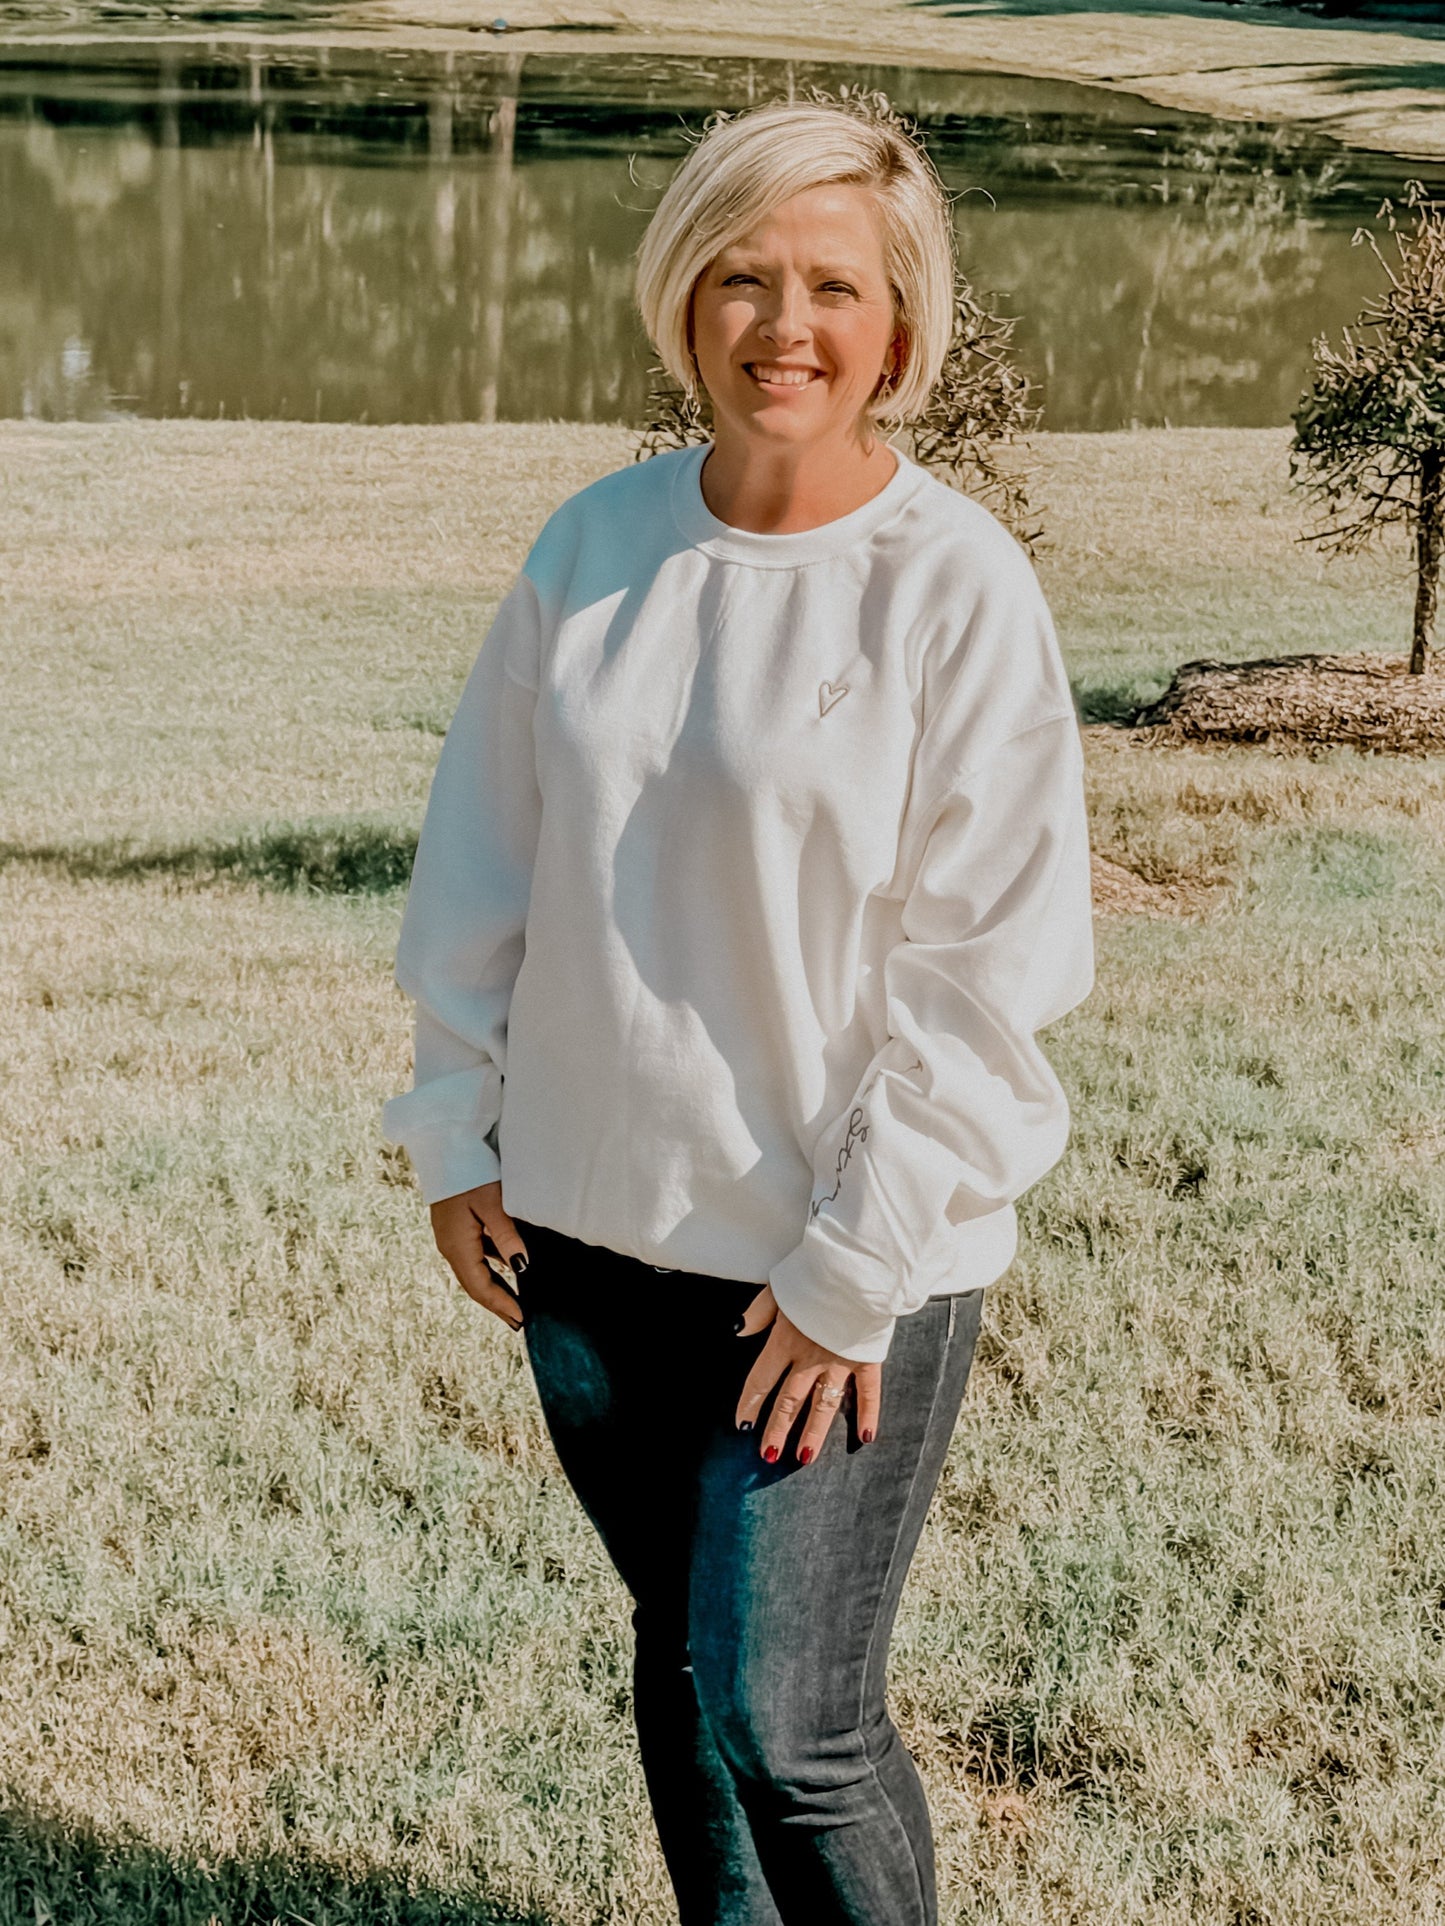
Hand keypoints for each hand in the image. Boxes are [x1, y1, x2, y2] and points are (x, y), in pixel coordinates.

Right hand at [429, 1181, 529, 1331]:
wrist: (443, 1145)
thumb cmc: (468, 1170)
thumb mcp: (492, 1202)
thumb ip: (506, 1235)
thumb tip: (521, 1267)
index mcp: (456, 1245)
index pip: (479, 1286)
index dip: (500, 1305)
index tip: (520, 1320)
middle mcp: (450, 1246)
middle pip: (474, 1284)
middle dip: (496, 1303)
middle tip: (517, 1321)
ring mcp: (450, 1237)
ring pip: (473, 1271)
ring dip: (493, 1288)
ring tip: (514, 1302)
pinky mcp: (454, 1227)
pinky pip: (473, 1255)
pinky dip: (490, 1268)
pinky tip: (507, 1267)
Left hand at [733, 1285, 881, 1465]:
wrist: (856, 1267)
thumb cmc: (815, 1274)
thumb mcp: (777, 1287)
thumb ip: (758, 1312)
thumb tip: (738, 1330)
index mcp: (784, 1341)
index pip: (760, 1381)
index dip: (750, 1405)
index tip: (742, 1426)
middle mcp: (810, 1358)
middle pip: (789, 1401)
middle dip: (777, 1430)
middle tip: (769, 1455)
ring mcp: (840, 1362)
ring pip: (824, 1406)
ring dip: (813, 1433)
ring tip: (804, 1457)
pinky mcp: (867, 1358)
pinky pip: (869, 1392)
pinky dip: (869, 1414)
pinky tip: (866, 1437)